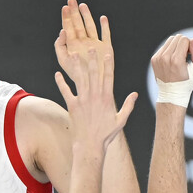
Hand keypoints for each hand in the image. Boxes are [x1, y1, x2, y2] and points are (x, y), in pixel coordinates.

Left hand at [54, 30, 137, 151]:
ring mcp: (82, 100)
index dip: (108, 64)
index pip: (108, 77)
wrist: (90, 145)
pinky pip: (65, 91)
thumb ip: (128, 106)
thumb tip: (135, 94)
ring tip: (73, 55)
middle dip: (92, 60)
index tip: (108, 53)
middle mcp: (94, 96)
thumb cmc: (106, 135)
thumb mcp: (121, 120)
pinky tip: (57, 74)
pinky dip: (61, 83)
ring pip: (79, 79)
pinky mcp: (72, 106)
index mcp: (107, 98)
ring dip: (75, 66)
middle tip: (90, 48)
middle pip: (93, 74)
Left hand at [55, 0, 112, 77]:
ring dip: (87, 16)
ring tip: (83, 5)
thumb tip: (62, 31)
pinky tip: (103, 18)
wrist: (91, 85)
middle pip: (79, 24)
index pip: (69, 27)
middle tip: (71, 0)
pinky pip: (106, 35)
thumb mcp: (64, 60)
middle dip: (75, 12)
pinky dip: (105, 27)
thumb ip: (60, 46)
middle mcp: (84, 42)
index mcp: (73, 44)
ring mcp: (95, 44)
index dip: (66, 17)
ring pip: (91, 26)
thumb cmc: (77, 75)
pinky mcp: (106, 48)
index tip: (64, 7)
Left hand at [150, 33, 192, 84]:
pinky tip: (172, 60)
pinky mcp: (154, 59)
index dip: (190, 45)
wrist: (171, 93)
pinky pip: (164, 47)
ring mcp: (158, 58)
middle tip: (185, 55)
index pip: (184, 39)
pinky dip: (169, 50)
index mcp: (176, 60)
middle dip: (183, 44)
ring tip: (179, 57)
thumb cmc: (187, 82)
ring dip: (176, 46)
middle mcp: (165, 58)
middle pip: (177, 37)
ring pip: (170, 40)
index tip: (190, 55)